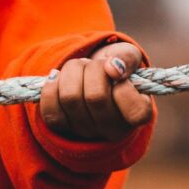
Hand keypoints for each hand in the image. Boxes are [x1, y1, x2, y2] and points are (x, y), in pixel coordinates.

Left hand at [38, 39, 153, 142]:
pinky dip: (51, 86)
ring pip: (71, 98)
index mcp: (138, 115)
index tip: (117, 73)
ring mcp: (86, 132)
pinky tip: (57, 77)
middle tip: (95, 64)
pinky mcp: (62, 128)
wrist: (89, 74)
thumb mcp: (127, 56)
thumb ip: (127, 59)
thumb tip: (113, 68)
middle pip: (96, 97)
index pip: (136, 111)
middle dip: (93, 69)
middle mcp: (113, 130)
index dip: (124, 87)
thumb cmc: (113, 66)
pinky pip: (51, 111)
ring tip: (79, 67)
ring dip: (72, 72)